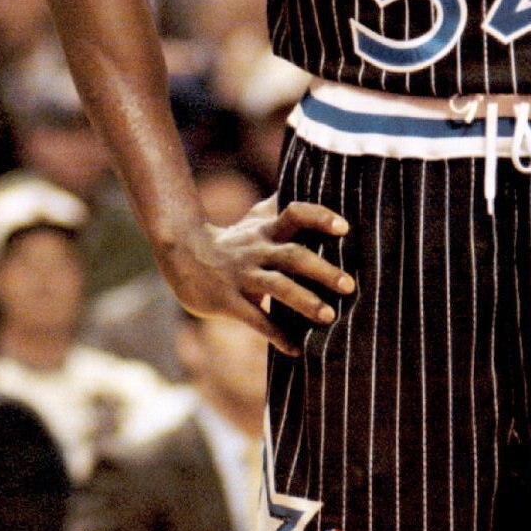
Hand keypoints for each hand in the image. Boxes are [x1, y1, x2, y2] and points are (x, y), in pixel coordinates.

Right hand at [159, 194, 354, 353]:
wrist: (180, 256)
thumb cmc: (230, 241)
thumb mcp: (253, 221)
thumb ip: (281, 209)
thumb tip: (308, 181)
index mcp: (266, 231)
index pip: (295, 214)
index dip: (319, 218)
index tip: (345, 228)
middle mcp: (257, 251)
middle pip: (293, 255)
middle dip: (322, 270)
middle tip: (349, 285)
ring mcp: (241, 276)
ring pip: (277, 286)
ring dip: (305, 301)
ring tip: (329, 316)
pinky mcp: (227, 301)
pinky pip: (255, 319)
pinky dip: (276, 334)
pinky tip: (295, 349)